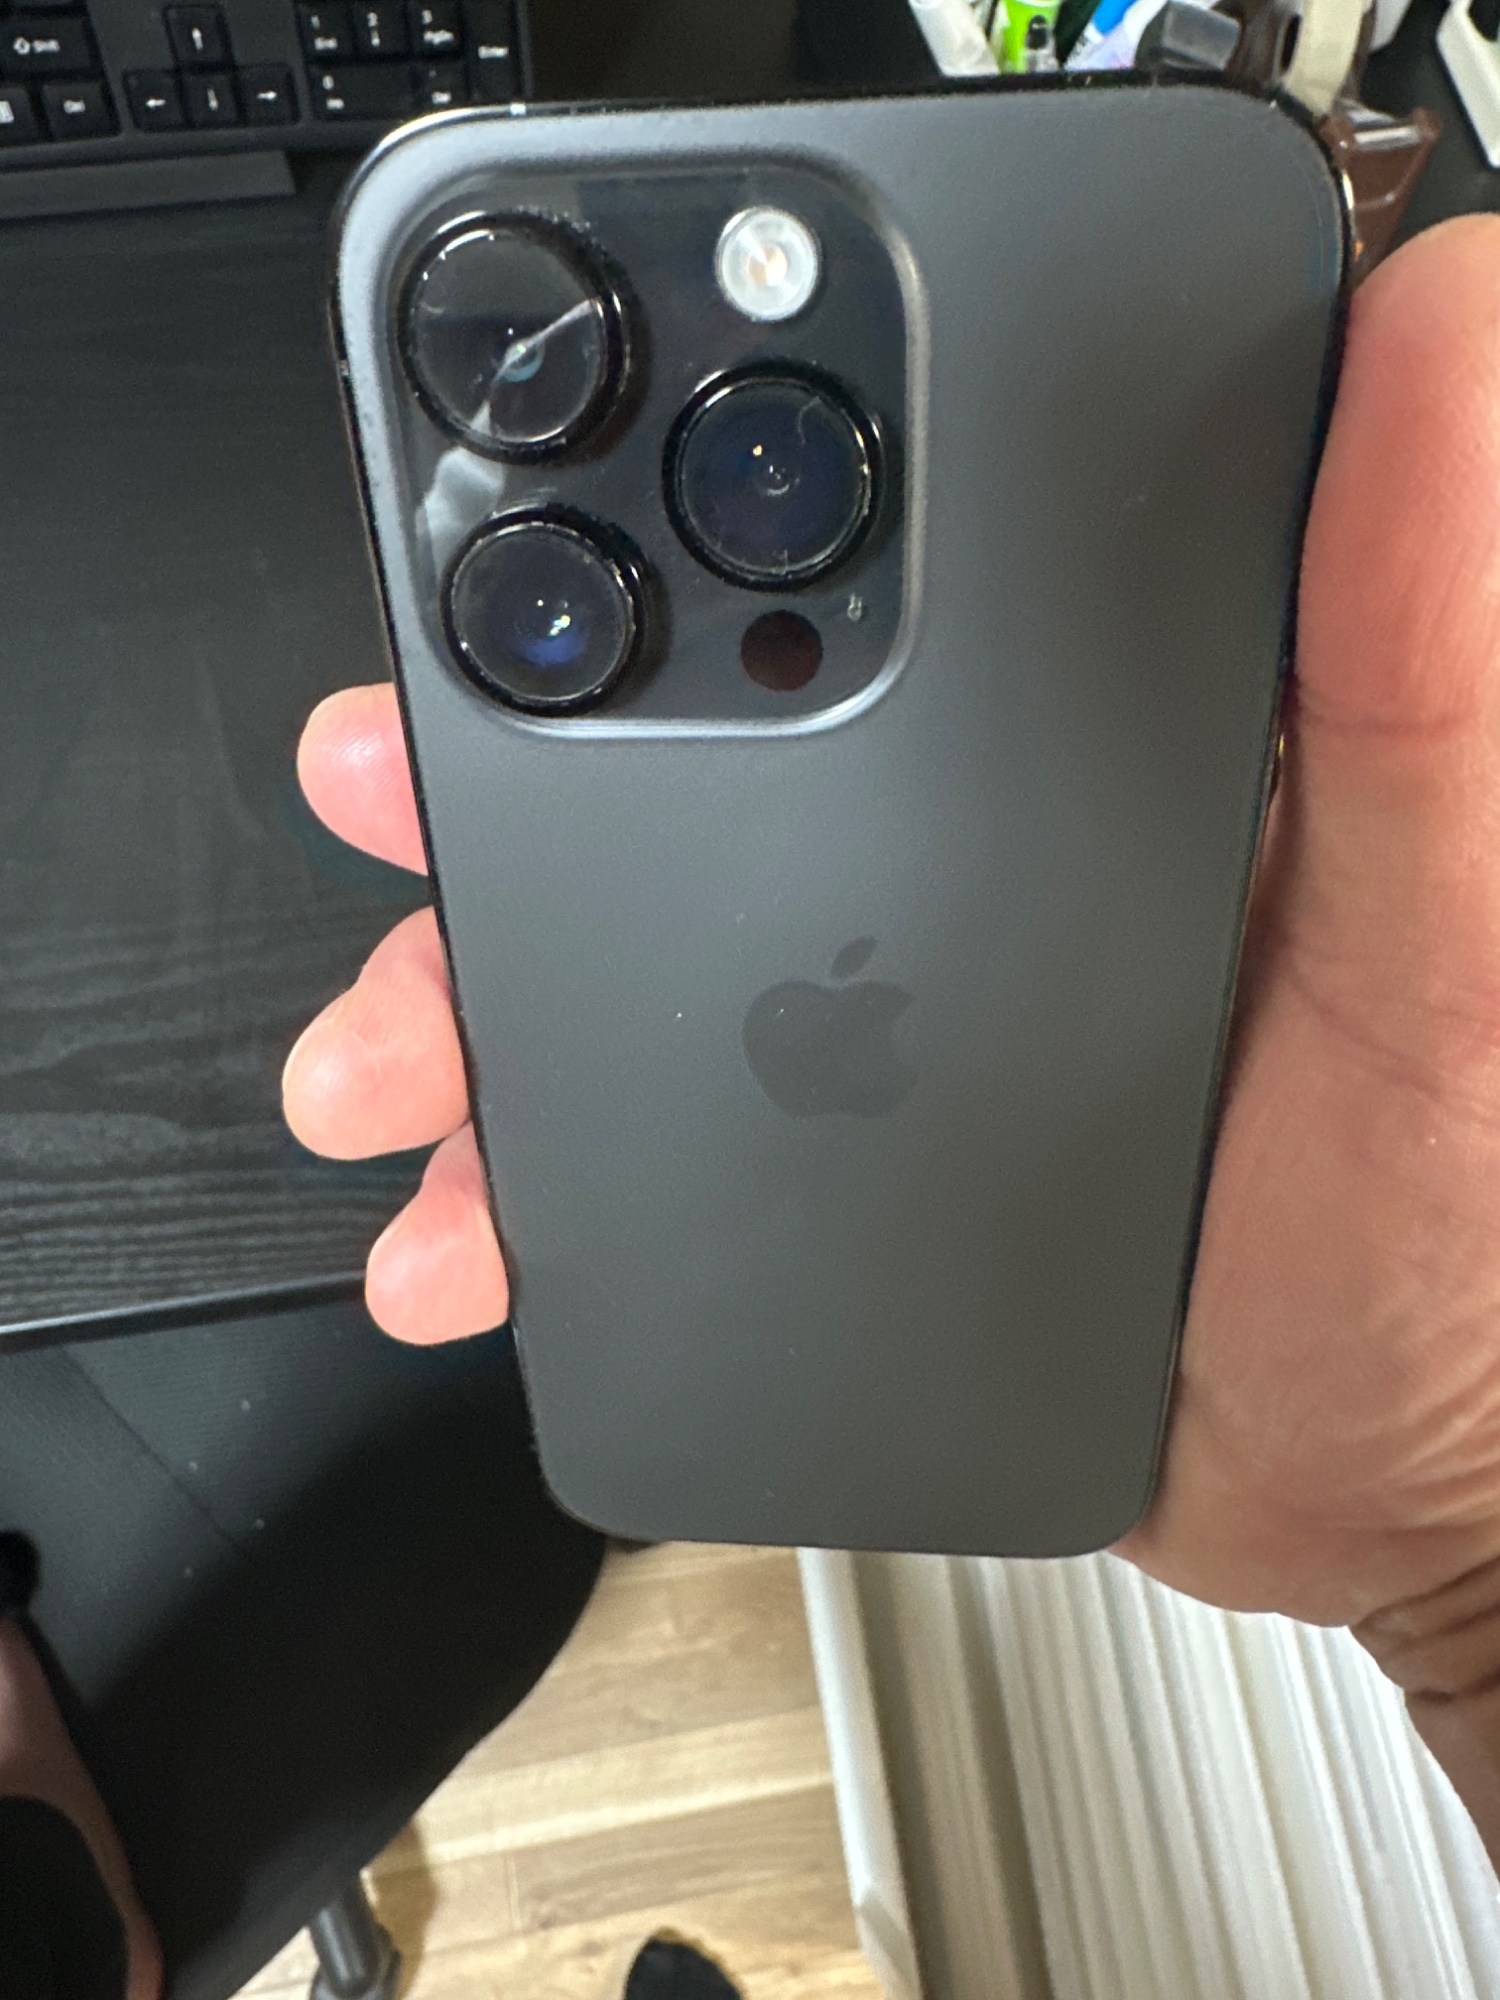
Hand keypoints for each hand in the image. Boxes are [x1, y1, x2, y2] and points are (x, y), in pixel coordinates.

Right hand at [286, 216, 1499, 1677]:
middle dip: (508, 762)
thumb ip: (1415, 669)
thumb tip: (1433, 340)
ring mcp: (873, 1014)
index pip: (883, 573)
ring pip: (621, 944)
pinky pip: (627, 1130)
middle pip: (691, 751)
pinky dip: (518, 1172)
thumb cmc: (1435, 1243)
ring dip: (472, 987)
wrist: (1367, 1489)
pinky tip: (466, 1221)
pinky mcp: (820, 1151)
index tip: (567, 508)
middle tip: (393, 782)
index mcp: (1105, 748)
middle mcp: (959, 858)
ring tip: (391, 1065)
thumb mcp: (1446, 941)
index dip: (715, 517)